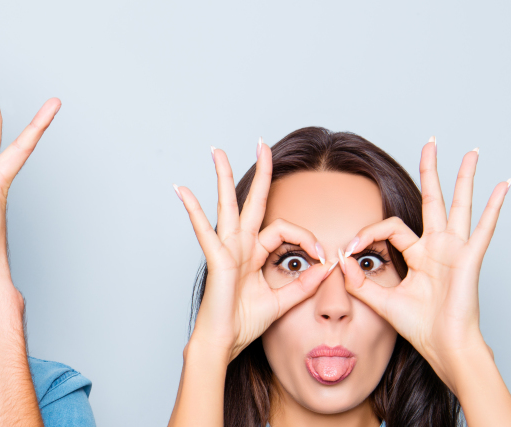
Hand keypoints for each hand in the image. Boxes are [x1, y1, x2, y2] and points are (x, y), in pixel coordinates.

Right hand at [175, 142, 332, 358]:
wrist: (225, 342)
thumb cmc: (245, 323)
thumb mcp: (284, 301)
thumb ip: (305, 284)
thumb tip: (328, 267)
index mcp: (254, 253)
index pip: (284, 229)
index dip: (307, 238)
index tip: (324, 256)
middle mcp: (240, 245)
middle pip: (251, 201)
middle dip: (260, 172)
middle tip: (262, 144)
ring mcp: (226, 249)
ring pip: (226, 205)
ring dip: (223, 177)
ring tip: (217, 152)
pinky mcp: (217, 259)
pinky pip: (204, 230)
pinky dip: (193, 210)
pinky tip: (182, 190)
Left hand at [340, 139, 510, 384]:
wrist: (444, 347)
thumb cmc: (420, 328)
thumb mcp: (382, 302)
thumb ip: (360, 283)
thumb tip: (341, 262)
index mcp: (420, 255)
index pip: (390, 228)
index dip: (367, 233)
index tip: (348, 248)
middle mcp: (439, 247)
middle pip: (433, 200)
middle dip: (430, 171)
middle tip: (429, 144)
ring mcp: (456, 250)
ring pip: (459, 205)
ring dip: (463, 178)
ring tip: (469, 152)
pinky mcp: (470, 259)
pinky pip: (484, 228)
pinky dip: (495, 207)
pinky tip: (503, 185)